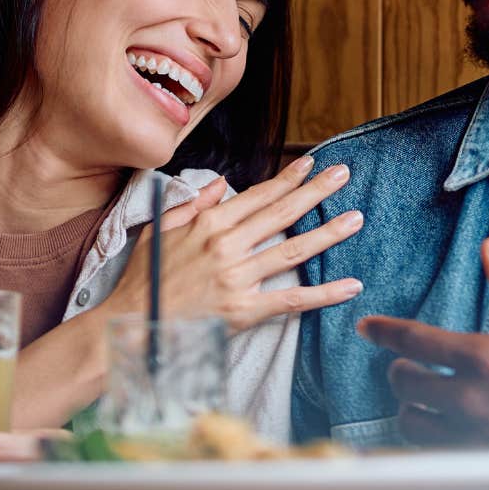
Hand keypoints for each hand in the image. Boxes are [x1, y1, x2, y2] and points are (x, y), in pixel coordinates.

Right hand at [106, 156, 364, 331]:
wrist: (132, 324)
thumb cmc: (145, 280)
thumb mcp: (160, 230)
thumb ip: (192, 204)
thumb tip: (219, 184)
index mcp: (207, 223)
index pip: (257, 195)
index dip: (287, 178)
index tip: (310, 164)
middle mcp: (226, 245)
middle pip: (282, 213)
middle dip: (316, 191)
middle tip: (343, 175)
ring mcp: (237, 277)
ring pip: (294, 250)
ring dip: (328, 233)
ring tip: (356, 219)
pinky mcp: (244, 310)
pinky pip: (292, 299)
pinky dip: (325, 293)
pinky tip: (351, 285)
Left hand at [357, 238, 488, 489]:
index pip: (417, 342)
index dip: (386, 331)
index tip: (369, 326)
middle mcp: (474, 403)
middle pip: (406, 384)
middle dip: (401, 368)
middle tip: (409, 363)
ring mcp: (477, 442)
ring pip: (413, 425)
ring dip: (411, 407)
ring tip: (424, 397)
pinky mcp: (487, 471)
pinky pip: (436, 457)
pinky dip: (429, 441)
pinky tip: (443, 431)